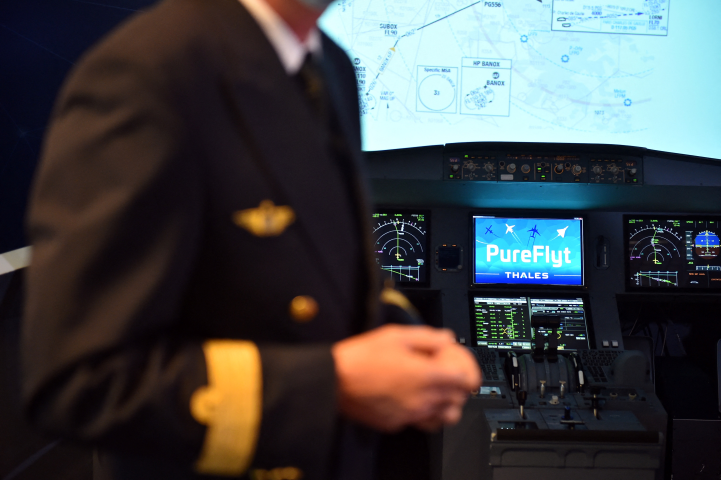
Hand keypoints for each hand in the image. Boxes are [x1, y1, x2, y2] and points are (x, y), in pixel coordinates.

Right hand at [331, 325, 480, 431]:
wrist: (335, 381)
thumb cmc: (361, 357)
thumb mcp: (396, 335)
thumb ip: (427, 336)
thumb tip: (446, 338)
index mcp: (425, 375)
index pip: (465, 380)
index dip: (469, 372)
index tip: (463, 365)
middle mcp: (422, 398)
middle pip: (458, 400)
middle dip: (459, 387)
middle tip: (450, 375)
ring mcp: (410, 414)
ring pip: (444, 417)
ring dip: (446, 404)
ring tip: (437, 391)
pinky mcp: (397, 423)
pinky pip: (421, 422)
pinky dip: (425, 413)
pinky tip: (415, 400)